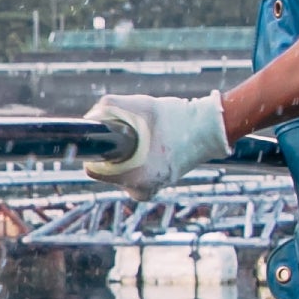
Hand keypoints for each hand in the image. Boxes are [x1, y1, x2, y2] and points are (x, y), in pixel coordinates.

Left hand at [85, 91, 230, 198]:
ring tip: (145, 141)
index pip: (93, 170)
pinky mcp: (154, 190)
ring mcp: (147, 192)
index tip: (103, 137)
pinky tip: (150, 152)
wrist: (208, 131)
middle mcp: (139, 190)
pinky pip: (133, 179)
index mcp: (134, 175)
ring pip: (120, 175)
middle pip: (107, 171)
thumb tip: (91, 117)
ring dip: (125, 158)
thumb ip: (110, 107)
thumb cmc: (175, 118)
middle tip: (130, 135)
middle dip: (113, 152)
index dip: (94, 150)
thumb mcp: (140, 105)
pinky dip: (136, 165)